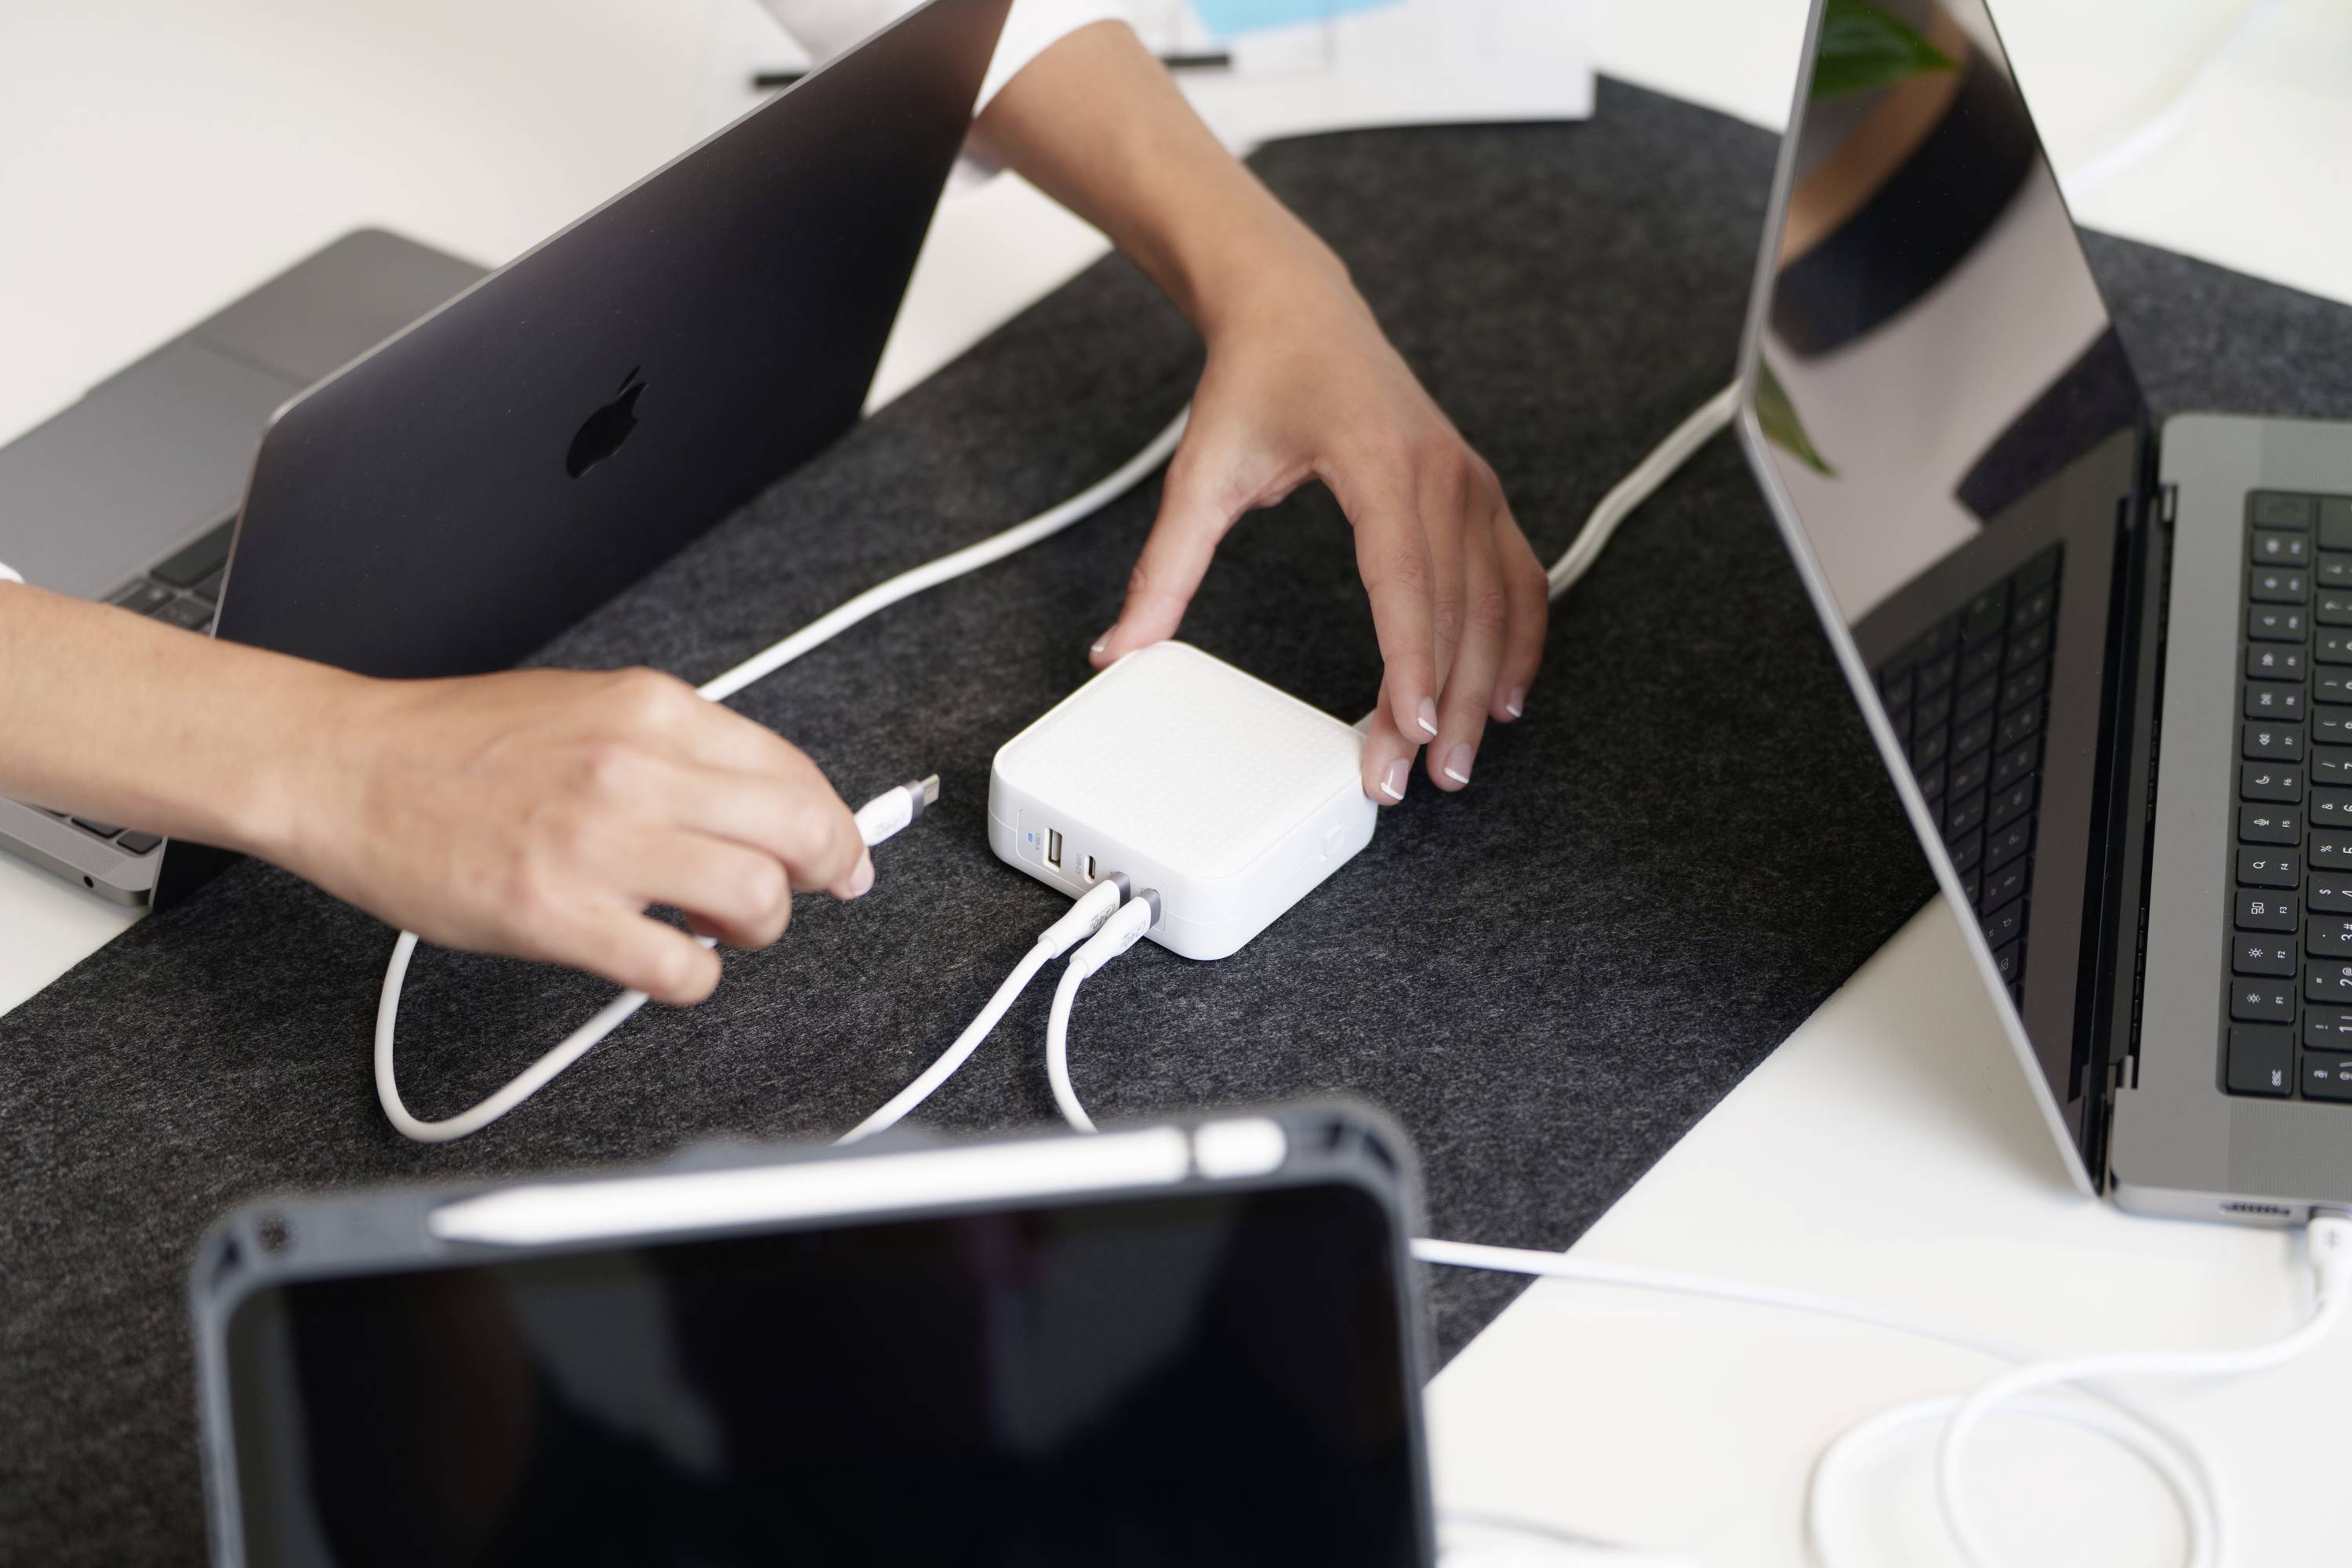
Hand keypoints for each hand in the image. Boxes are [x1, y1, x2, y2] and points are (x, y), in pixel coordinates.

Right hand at [277, 667, 869, 1004]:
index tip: (844, 858)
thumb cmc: (457, 746)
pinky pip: (680, 970)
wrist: (346, 767)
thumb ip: (678, 750)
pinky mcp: (557, 915)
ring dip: (756, 929)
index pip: (793, 772)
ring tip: (717, 930)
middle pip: (799, 832)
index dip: (835, 826)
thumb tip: (763, 804)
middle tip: (801, 899)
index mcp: (652, 710)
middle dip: (822, 875)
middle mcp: (637, 768)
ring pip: (756, 900)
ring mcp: (598, 843)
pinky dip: (693, 980)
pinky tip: (666, 964)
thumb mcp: (590, 709)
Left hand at [1087, 250, 1547, 803]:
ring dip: (1482, 687)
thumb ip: (1163, 570)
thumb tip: (1118, 650)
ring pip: (1496, 602)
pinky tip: (1503, 695)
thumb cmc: (1256, 380)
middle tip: (1415, 779)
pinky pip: (1518, 576)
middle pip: (1456, 608)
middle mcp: (1441, 471)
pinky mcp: (1479, 491)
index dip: (1412, 662)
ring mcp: (1470, 481)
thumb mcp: (1200, 474)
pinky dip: (1518, 639)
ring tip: (1458, 762)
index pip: (1405, 580)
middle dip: (1440, 704)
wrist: (1298, 307)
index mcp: (1380, 461)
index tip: (1412, 728)